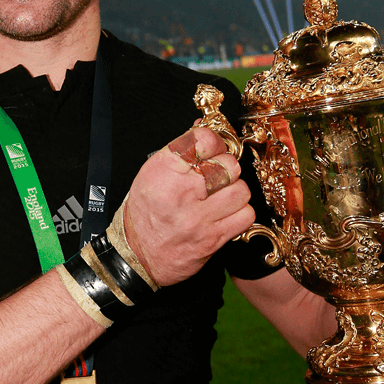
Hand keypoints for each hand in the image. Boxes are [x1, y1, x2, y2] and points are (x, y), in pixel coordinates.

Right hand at [122, 127, 254, 286]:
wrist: (138, 253)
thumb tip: (205, 129)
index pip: (205, 139)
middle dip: (225, 169)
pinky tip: (225, 213)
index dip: (213, 142)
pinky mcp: (213, 238)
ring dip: (234, 192)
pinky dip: (239, 213)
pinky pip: (245, 215)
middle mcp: (182, 191)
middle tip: (216, 176)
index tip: (211, 150)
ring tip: (220, 196)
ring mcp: (199, 217)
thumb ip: (181, 150)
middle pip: (228, 165)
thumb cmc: (146, 212)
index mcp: (164, 170)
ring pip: (241, 190)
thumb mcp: (153, 172)